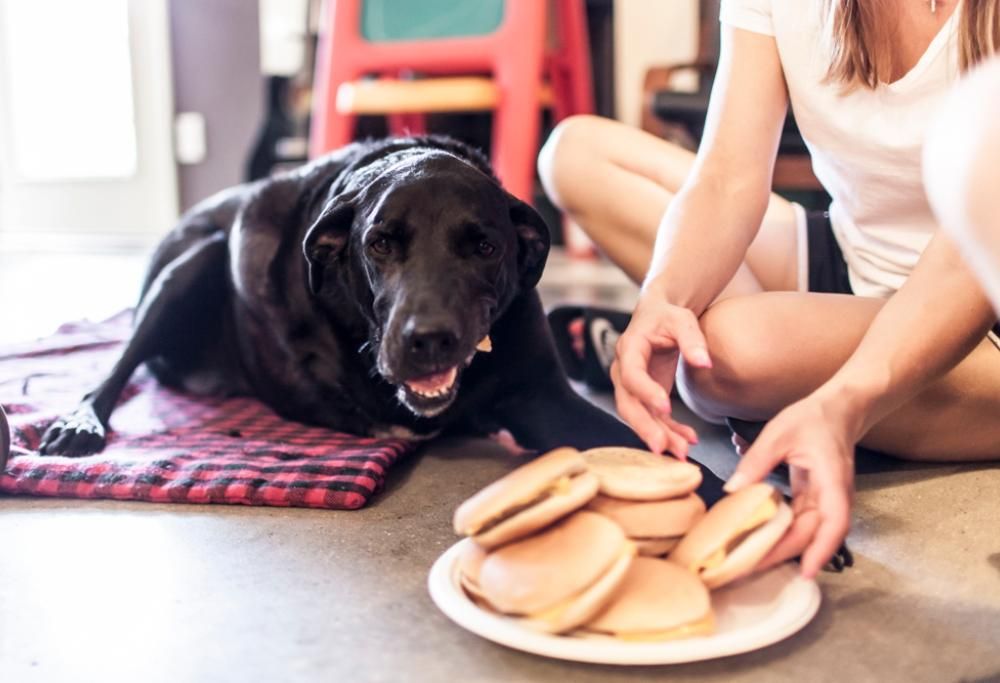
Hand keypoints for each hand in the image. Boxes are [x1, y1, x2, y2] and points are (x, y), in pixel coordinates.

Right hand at [610, 290, 712, 457]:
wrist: (658, 316)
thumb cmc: (667, 316)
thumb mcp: (682, 320)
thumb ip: (692, 339)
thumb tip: (705, 363)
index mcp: (629, 349)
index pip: (632, 375)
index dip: (646, 393)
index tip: (665, 409)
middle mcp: (623, 370)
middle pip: (628, 404)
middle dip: (645, 428)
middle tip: (664, 448)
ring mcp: (631, 386)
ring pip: (638, 416)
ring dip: (659, 435)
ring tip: (682, 451)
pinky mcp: (644, 396)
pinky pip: (653, 418)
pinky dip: (669, 431)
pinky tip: (688, 440)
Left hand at [724, 394, 856, 577]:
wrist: (837, 410)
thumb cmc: (812, 419)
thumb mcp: (779, 434)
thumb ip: (757, 461)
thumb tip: (733, 490)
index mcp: (832, 480)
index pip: (835, 522)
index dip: (821, 550)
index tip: (805, 572)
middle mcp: (834, 496)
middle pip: (814, 535)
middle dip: (786, 556)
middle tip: (751, 571)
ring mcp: (826, 500)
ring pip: (807, 532)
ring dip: (783, 549)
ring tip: (751, 562)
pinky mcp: (816, 499)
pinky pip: (801, 523)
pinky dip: (783, 534)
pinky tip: (761, 543)